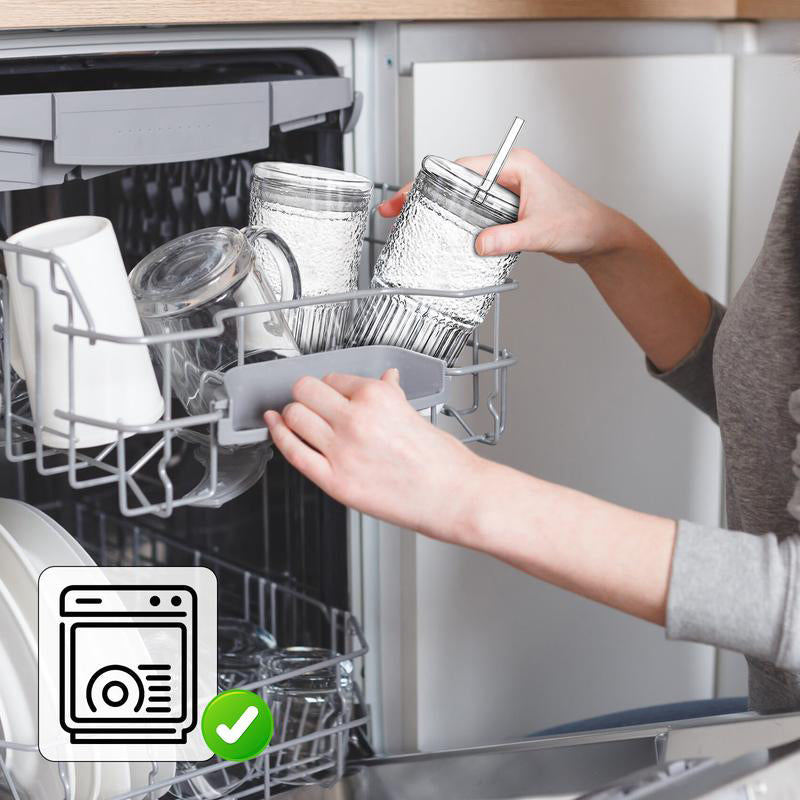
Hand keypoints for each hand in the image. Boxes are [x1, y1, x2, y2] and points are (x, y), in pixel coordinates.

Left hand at [263, 370, 483, 537]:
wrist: (453, 495)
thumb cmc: (441, 459)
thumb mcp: (415, 412)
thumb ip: (391, 394)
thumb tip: (385, 379)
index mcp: (376, 396)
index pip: (333, 378)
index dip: (331, 387)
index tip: (331, 393)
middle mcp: (355, 418)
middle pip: (305, 390)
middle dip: (306, 394)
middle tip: (311, 403)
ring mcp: (341, 449)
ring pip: (294, 416)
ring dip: (293, 415)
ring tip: (300, 419)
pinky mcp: (335, 480)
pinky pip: (293, 452)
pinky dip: (280, 436)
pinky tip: (276, 427)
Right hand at [378, 148, 632, 263]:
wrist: (598, 237)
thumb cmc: (581, 223)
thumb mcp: (541, 232)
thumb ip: (508, 238)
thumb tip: (478, 244)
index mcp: (515, 166)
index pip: (462, 168)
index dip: (431, 182)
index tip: (409, 195)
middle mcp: (508, 175)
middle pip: (455, 181)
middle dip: (424, 195)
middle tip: (396, 210)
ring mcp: (506, 193)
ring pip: (461, 198)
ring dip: (437, 209)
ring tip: (411, 222)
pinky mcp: (507, 212)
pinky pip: (473, 214)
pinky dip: (455, 222)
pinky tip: (441, 234)